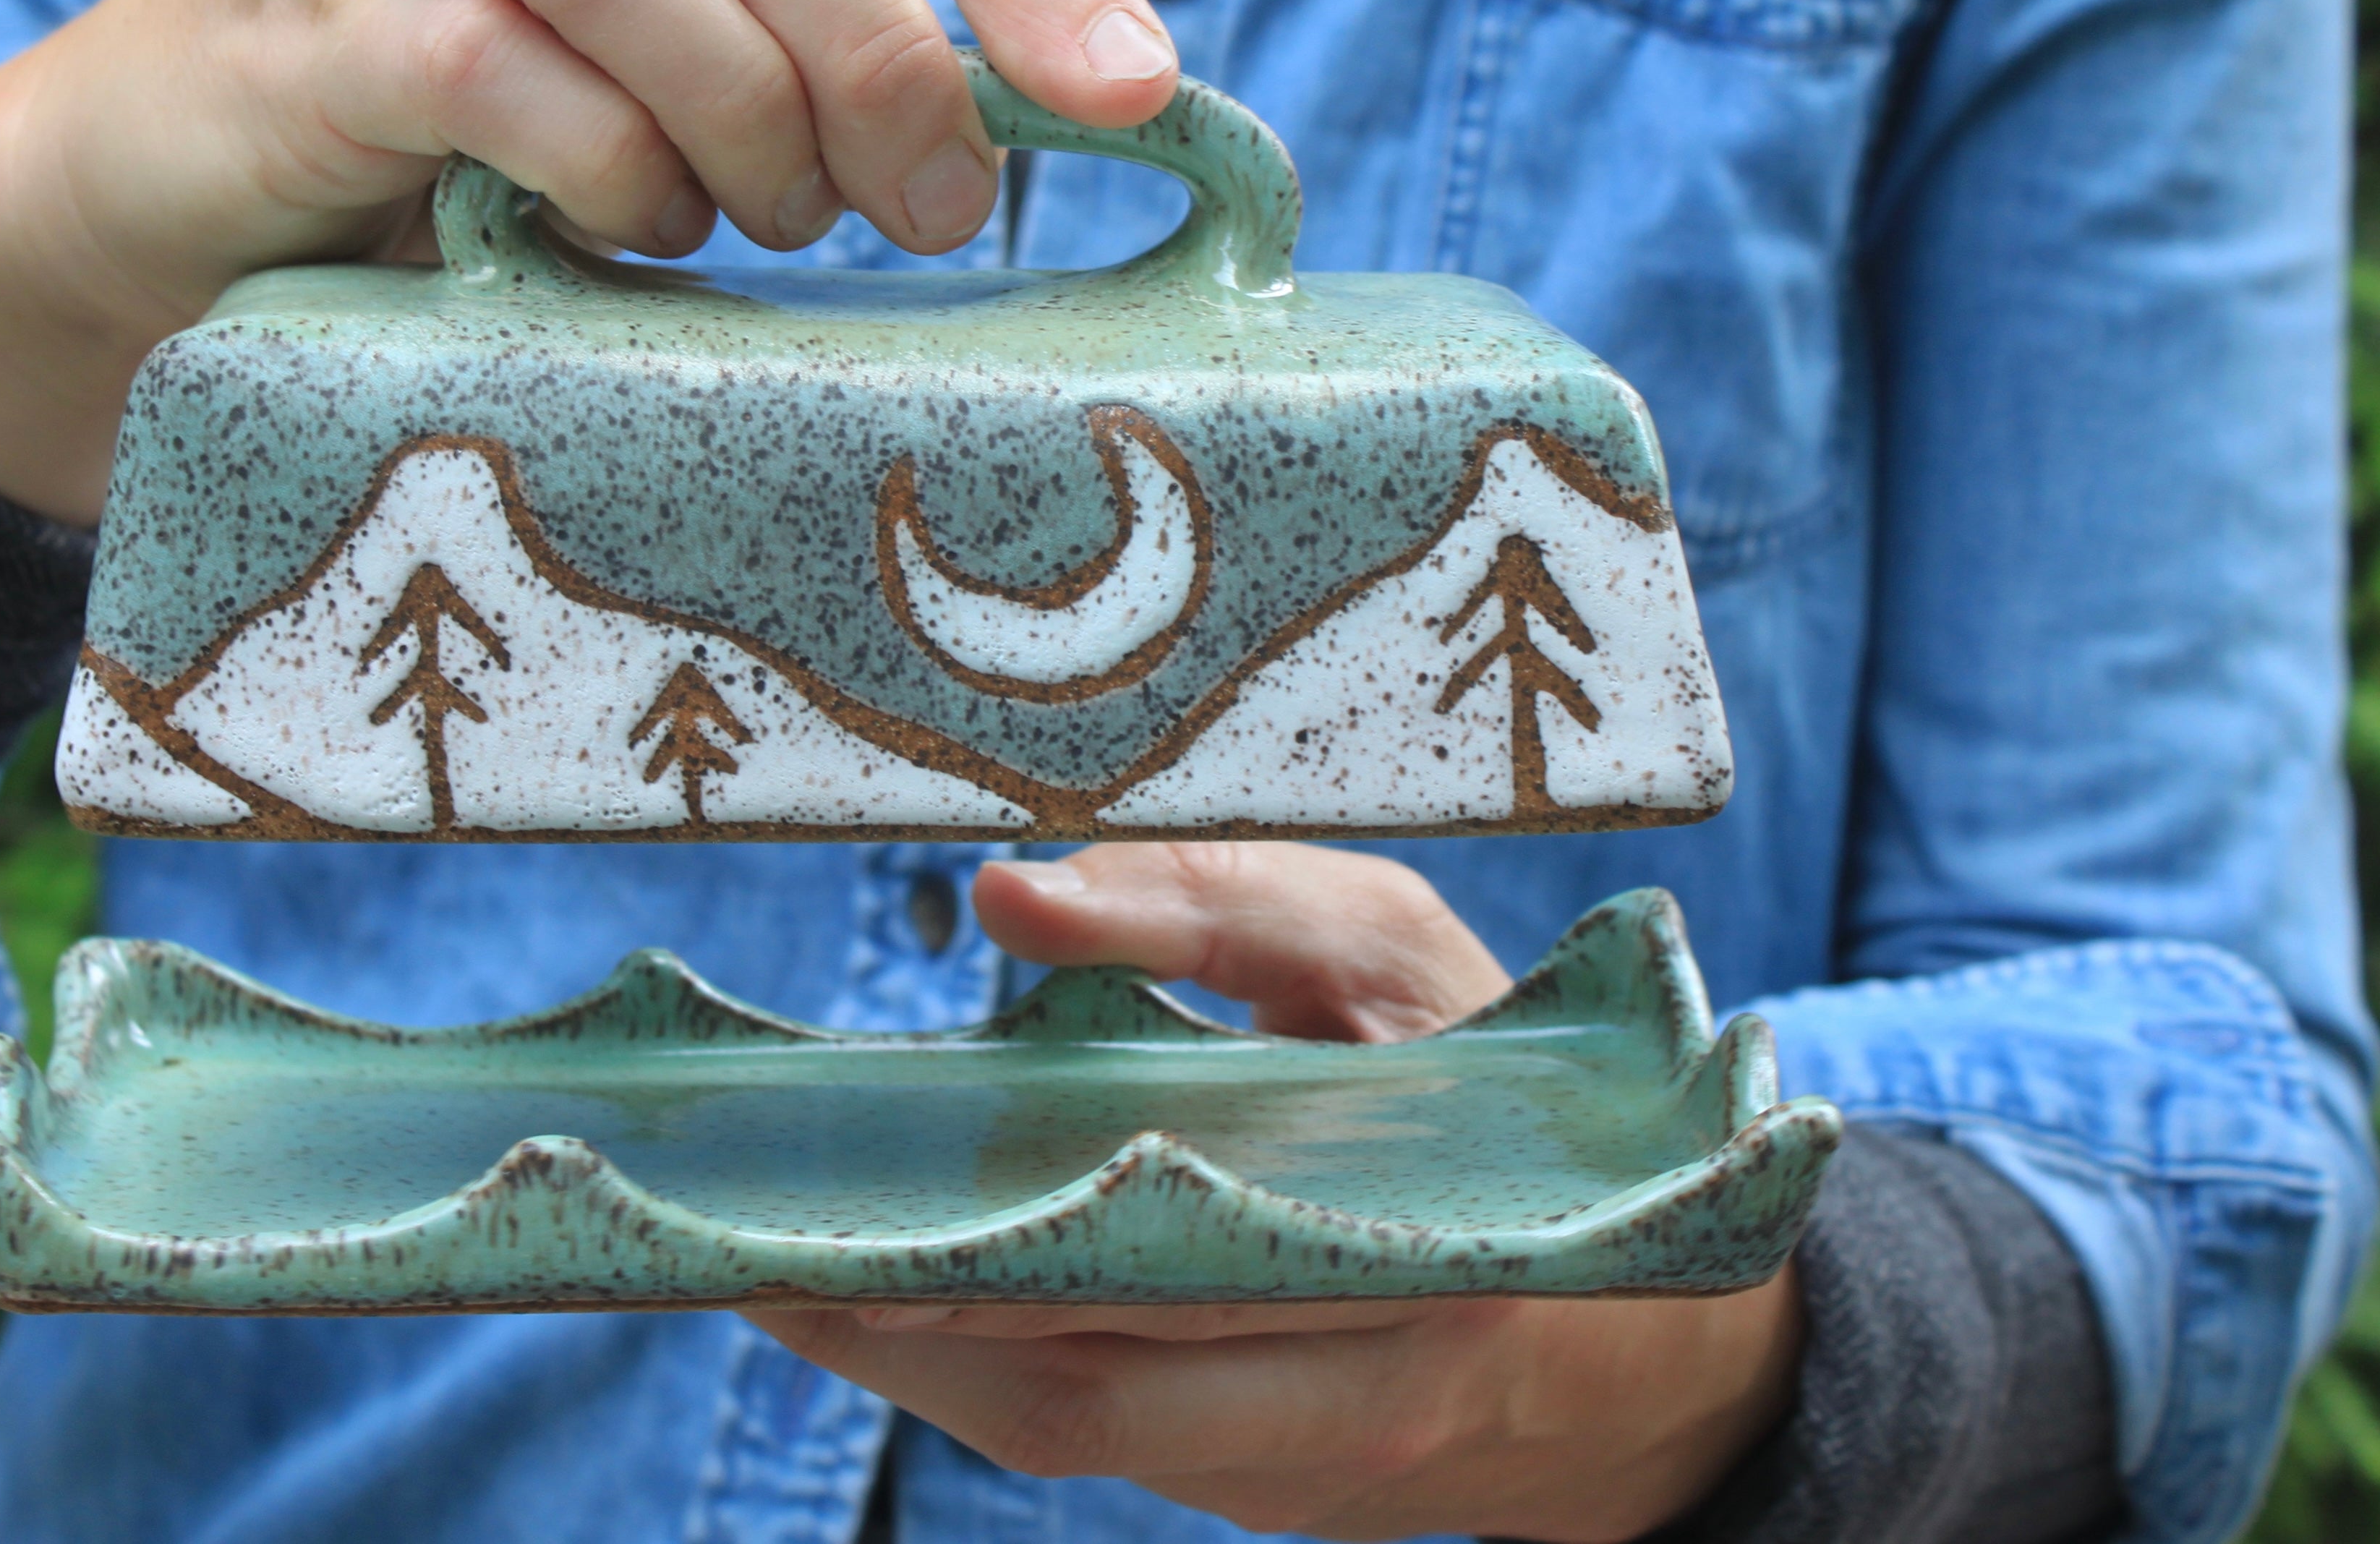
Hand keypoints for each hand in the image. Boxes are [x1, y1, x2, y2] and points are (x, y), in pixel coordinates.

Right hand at [0, 0, 1176, 523]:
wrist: (156, 185)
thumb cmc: (464, 117)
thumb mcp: (671, 30)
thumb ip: (823, 6)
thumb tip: (1061, 97)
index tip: (1127, 89)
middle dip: (878, 45)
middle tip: (925, 207)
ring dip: (736, 103)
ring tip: (760, 220)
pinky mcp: (285, 11)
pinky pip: (483, 64)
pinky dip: (600, 159)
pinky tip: (625, 224)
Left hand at [746, 843, 1803, 1543]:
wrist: (1646, 1331)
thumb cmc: (1514, 1092)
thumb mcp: (1398, 956)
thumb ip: (1221, 906)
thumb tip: (1007, 895)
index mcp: (1411, 1259)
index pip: (1149, 1280)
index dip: (970, 1259)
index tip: (815, 1206)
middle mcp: (1351, 1402)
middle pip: (1070, 1393)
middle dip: (890, 1328)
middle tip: (733, 1242)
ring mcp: (1301, 1473)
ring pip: (1061, 1432)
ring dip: (908, 1357)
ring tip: (769, 1259)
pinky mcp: (1265, 1491)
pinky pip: (1092, 1432)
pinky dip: (978, 1367)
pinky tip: (889, 1291)